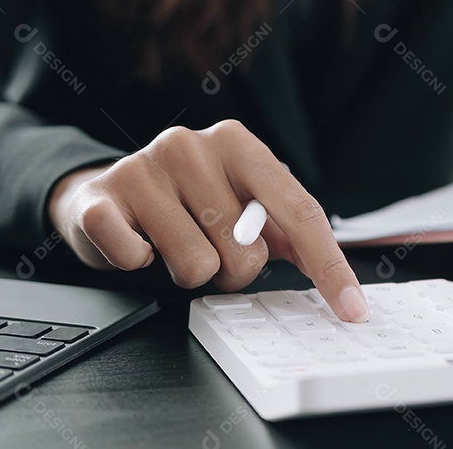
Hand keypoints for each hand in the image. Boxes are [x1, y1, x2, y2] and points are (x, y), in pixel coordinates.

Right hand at [47, 120, 368, 321]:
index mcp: (238, 144)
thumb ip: (289, 232)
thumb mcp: (240, 203)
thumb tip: (335, 274)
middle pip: (247, 251)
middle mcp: (191, 146)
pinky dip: (138, 264)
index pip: (300, 211)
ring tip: (172, 244)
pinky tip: (138, 245)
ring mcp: (143, 168)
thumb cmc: (184, 202)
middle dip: (232, 268)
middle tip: (208, 247)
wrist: (103, 193)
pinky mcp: (100, 200)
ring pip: (197, 266)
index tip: (351, 307)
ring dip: (188, 271)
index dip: (329, 265)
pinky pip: (135, 259)